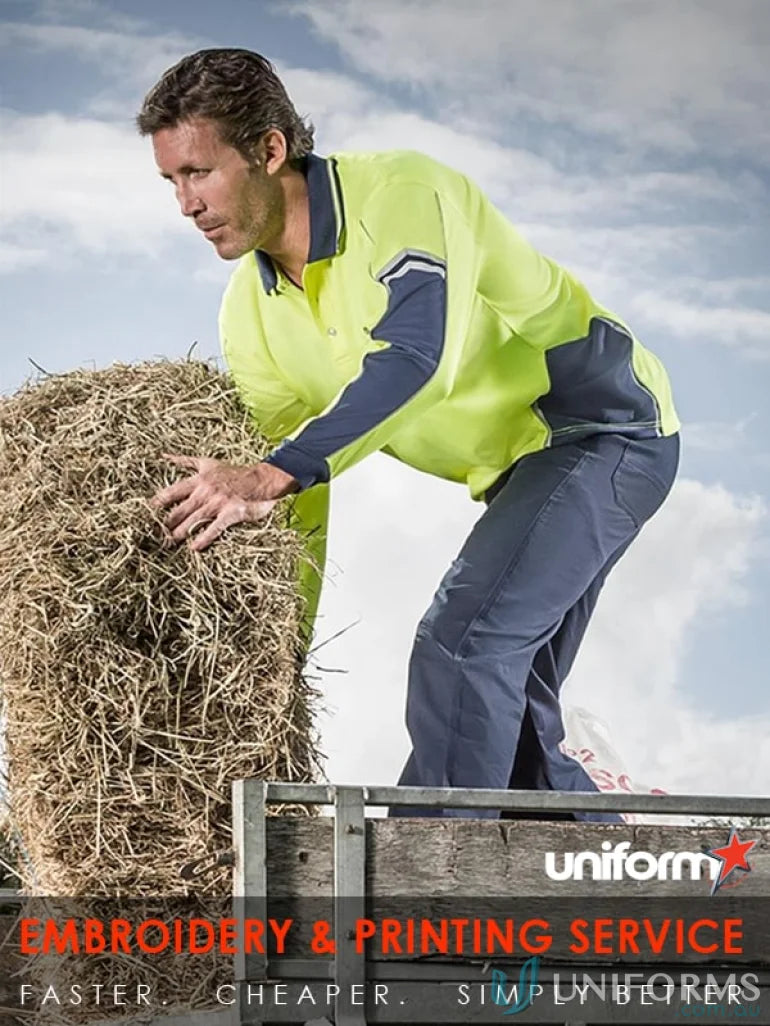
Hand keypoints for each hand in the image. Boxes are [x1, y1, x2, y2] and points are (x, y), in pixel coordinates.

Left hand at [150, 454, 297, 550]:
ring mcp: (218, 502)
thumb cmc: (235, 473)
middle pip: (179, 509)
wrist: (262, 479)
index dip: (157, 503)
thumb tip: (163, 456)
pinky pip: (215, 528)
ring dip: (179, 533)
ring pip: (193, 520)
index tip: (143, 514)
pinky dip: (204, 538)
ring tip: (168, 543)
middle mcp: (205, 490)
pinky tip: (194, 548)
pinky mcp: (231, 513)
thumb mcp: (208, 463)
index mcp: (198, 479)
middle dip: (165, 523)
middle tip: (152, 535)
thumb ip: (185, 462)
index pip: (171, 492)